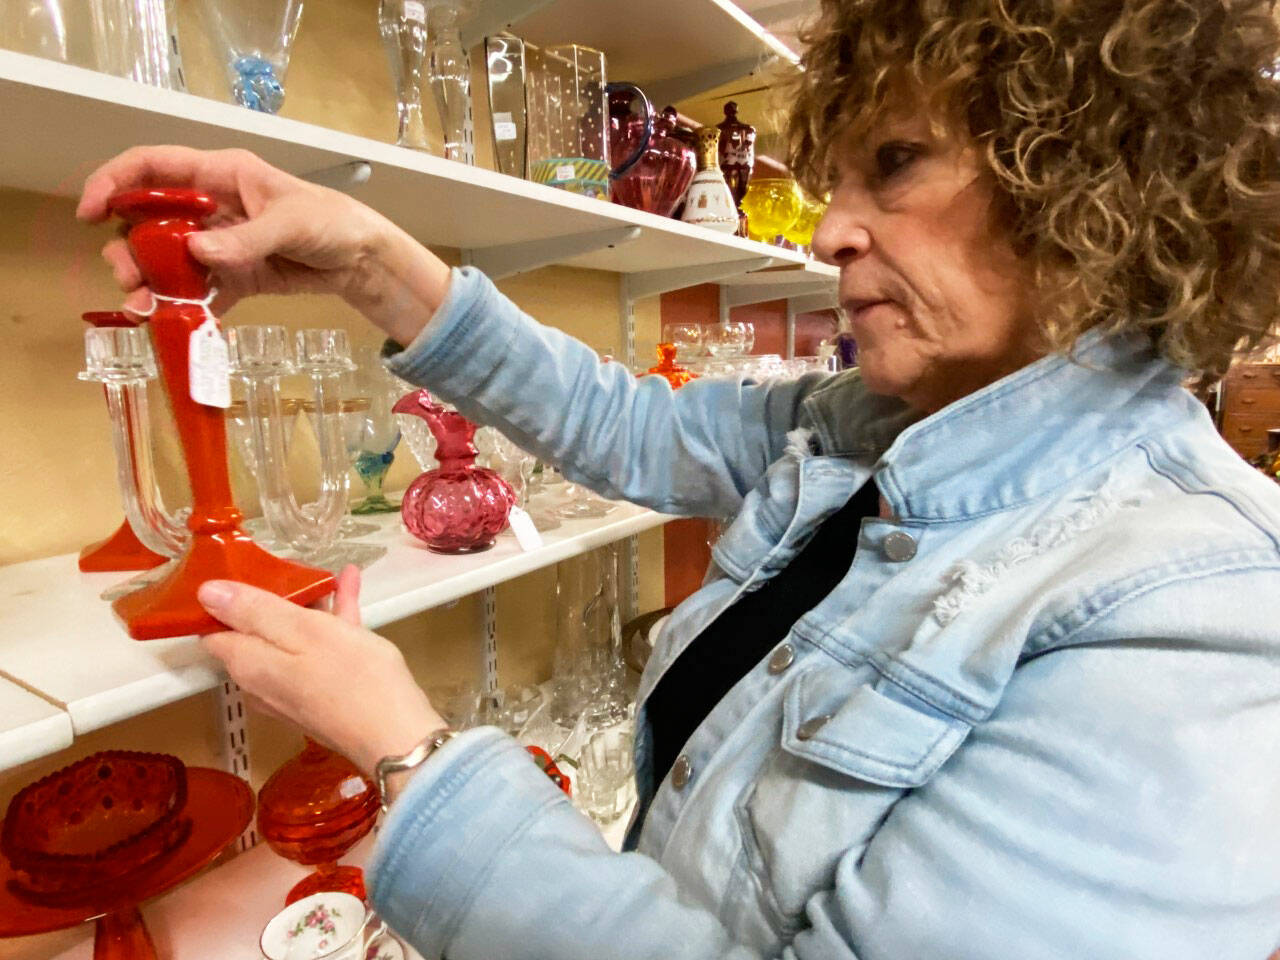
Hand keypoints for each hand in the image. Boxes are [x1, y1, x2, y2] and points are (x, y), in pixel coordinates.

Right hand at [77, 145, 452, 344]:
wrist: (362, 260)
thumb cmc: (331, 221)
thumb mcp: (292, 223)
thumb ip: (246, 239)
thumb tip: (197, 253)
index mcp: (220, 176)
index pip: (152, 167)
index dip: (114, 182)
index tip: (91, 212)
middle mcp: (210, 208)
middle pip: (148, 221)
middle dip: (128, 249)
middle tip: (128, 280)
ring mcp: (219, 245)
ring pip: (166, 261)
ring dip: (149, 285)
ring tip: (144, 310)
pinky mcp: (232, 278)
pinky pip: (197, 293)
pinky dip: (183, 310)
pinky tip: (174, 328)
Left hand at [198, 566, 444, 775]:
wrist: (397, 736)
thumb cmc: (353, 676)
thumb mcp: (305, 630)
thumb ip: (255, 610)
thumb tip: (205, 592)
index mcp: (248, 663)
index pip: (212, 629)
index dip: (219, 599)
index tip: (237, 568)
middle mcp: (260, 682)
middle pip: (251, 633)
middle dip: (266, 598)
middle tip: (284, 565)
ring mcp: (290, 691)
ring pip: (288, 639)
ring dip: (305, 605)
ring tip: (324, 573)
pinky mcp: (320, 696)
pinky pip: (317, 651)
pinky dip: (330, 622)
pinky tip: (349, 590)